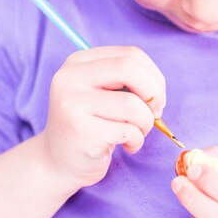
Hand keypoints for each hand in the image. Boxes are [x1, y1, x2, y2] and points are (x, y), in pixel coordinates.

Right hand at [38, 46, 165, 192]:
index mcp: (78, 62)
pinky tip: (127, 146)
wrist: (58, 163)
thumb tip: (159, 89)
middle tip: (156, 112)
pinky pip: (127, 130)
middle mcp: (70, 78)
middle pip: (128, 69)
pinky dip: (137, 140)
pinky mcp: (81, 131)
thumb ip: (126, 81)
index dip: (154, 75)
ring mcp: (72, 104)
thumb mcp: (104, 94)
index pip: (130, 54)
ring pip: (132, 104)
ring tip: (137, 133)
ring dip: (146, 122)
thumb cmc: (93, 126)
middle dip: (154, 93)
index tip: (157, 96)